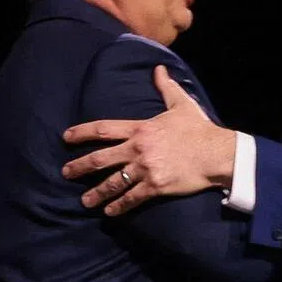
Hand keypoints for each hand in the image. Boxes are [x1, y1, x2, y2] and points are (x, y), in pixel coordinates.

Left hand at [62, 66, 235, 215]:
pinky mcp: (155, 186)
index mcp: (140, 129)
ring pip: (113, 182)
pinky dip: (119, 206)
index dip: (81, 133)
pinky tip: (110, 212)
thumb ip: (165, 87)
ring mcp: (145, 169)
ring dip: (96, 193)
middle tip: (66, 173)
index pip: (103, 129)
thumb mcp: (181, 104)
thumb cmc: (199, 129)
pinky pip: (132, 198)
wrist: (216, 153)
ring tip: (85, 201)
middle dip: (80, 167)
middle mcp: (137, 149)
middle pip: (100, 158)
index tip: (66, 138)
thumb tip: (159, 69)